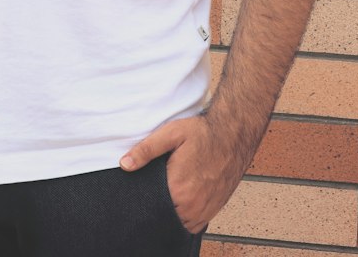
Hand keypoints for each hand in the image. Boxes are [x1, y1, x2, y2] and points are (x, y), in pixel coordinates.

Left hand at [119, 115, 243, 233]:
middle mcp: (192, 205)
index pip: (151, 207)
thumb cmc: (203, 132)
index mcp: (178, 188)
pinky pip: (194, 225)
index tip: (142, 190)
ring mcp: (205, 209)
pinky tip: (180, 203)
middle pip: (164, 216)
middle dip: (157, 207)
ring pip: (180, 223)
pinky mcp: (214, 209)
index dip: (144, 200)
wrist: (233, 133)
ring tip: (167, 195)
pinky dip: (185, 218)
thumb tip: (125, 164)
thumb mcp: (171, 133)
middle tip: (154, 190)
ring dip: (172, 213)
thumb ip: (146, 150)